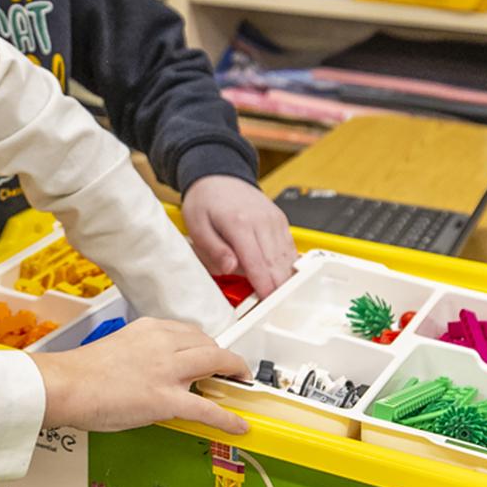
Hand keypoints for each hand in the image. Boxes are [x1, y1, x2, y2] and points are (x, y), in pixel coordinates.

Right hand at [33, 319, 251, 435]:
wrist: (65, 385)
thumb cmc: (79, 373)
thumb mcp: (116, 348)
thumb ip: (138, 354)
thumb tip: (149, 374)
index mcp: (147, 329)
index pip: (186, 331)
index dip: (203, 344)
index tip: (207, 351)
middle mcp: (162, 342)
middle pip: (207, 343)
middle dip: (224, 356)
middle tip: (231, 368)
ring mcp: (167, 370)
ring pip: (215, 362)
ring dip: (233, 373)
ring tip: (240, 385)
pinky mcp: (168, 399)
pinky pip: (208, 408)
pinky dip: (228, 417)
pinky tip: (237, 424)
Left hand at [183, 175, 297, 297]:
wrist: (218, 175)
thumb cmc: (205, 201)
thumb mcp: (196, 225)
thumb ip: (213, 249)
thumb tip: (231, 268)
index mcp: (239, 223)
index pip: (258, 264)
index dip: (264, 288)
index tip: (266, 306)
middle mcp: (262, 221)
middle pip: (278, 265)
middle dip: (278, 290)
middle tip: (275, 312)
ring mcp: (275, 221)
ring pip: (288, 259)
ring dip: (285, 280)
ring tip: (280, 301)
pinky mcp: (281, 221)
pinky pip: (290, 249)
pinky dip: (287, 266)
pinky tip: (282, 280)